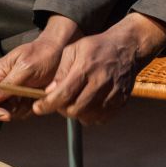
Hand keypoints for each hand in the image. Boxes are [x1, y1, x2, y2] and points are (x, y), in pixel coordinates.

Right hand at [0, 15, 80, 121]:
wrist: (58, 52)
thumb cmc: (41, 54)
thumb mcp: (25, 68)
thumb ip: (7, 84)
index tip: (6, 114)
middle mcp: (0, 83)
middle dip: (8, 111)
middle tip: (24, 106)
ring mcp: (11, 91)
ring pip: (7, 112)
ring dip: (21, 110)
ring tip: (33, 98)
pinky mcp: (21, 97)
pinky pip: (20, 111)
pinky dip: (28, 109)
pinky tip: (36, 99)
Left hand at [32, 12, 165, 124]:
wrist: (127, 47)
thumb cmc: (97, 47)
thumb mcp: (73, 50)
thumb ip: (60, 71)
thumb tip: (49, 92)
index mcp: (86, 68)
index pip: (63, 94)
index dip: (47, 105)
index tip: (38, 108)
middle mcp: (100, 82)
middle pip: (75, 109)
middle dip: (62, 109)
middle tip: (60, 102)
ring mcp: (112, 93)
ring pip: (87, 117)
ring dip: (77, 113)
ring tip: (75, 101)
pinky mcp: (121, 101)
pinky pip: (101, 119)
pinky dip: (91, 116)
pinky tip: (89, 104)